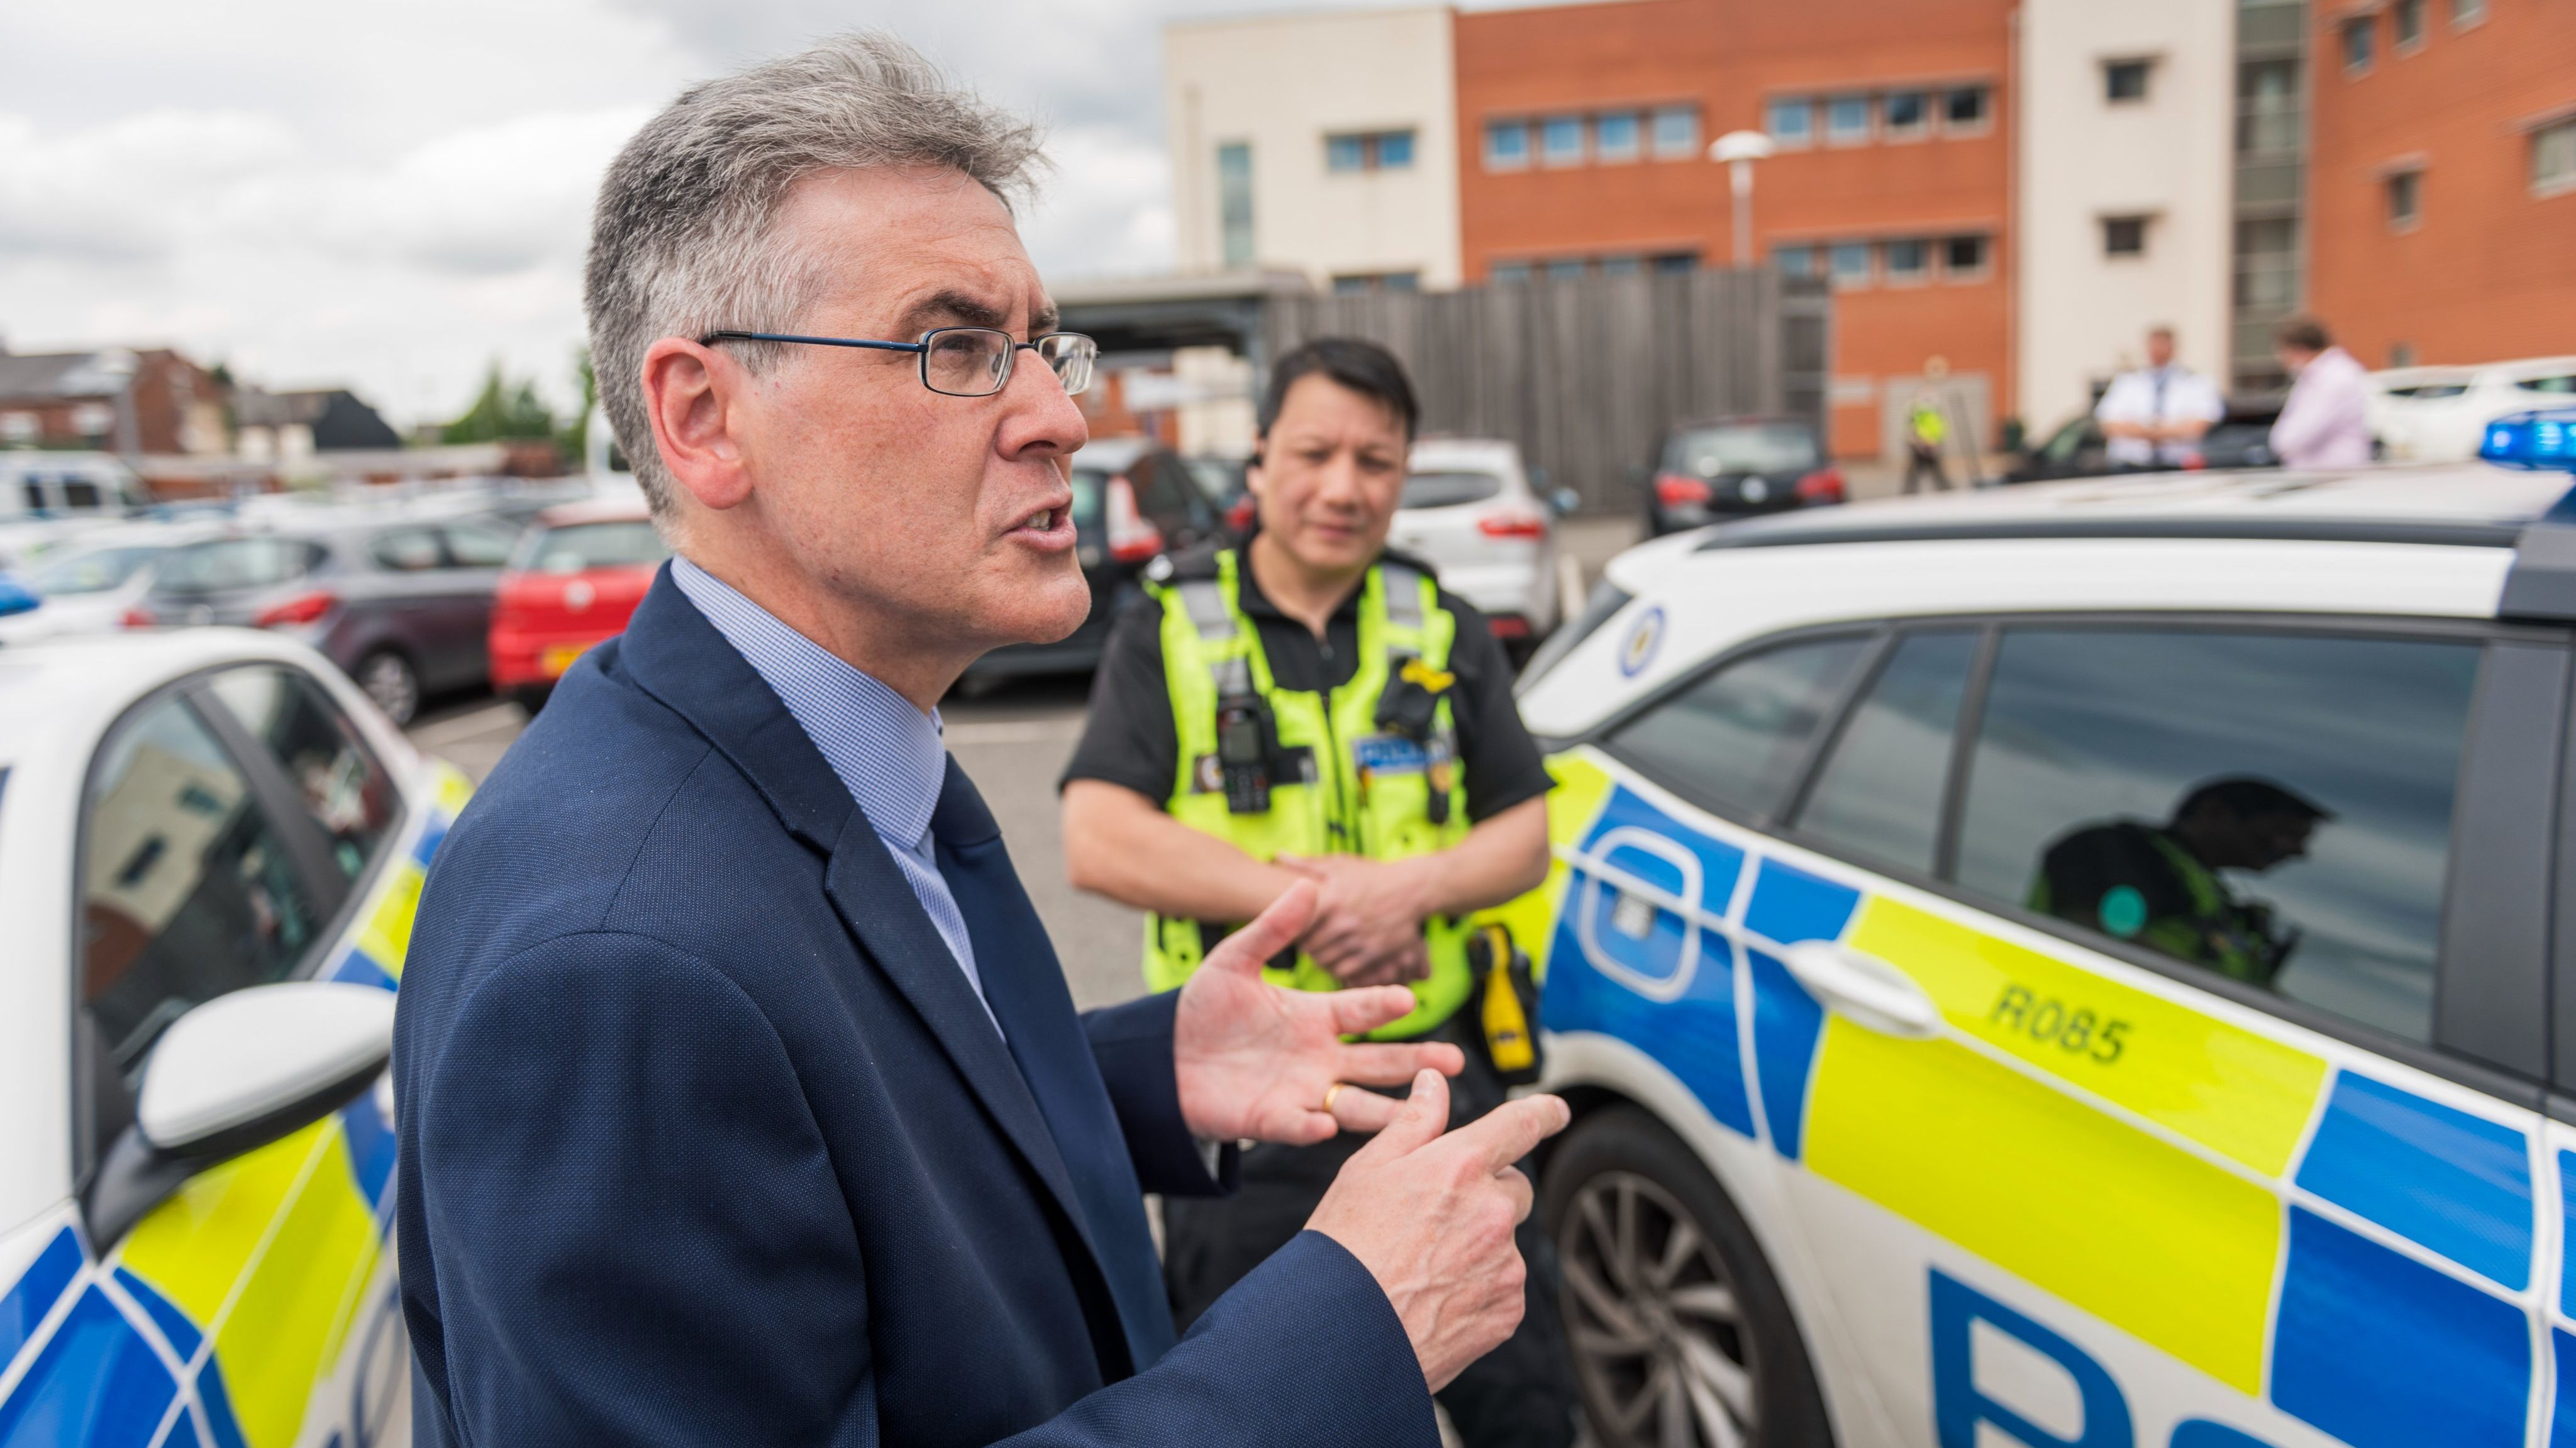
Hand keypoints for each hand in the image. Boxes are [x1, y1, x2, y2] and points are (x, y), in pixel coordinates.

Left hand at [1173, 881, 1463, 1143]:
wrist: (1166, 1057)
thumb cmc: (1206, 1008)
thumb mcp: (1235, 961)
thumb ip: (1272, 928)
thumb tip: (1306, 884)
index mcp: (1317, 1017)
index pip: (1362, 1011)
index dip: (1384, 1004)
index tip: (1409, 996)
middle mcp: (1320, 1057)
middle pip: (1379, 1062)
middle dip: (1416, 1063)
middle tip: (1453, 1064)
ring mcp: (1303, 1091)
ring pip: (1357, 1104)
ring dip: (1388, 1109)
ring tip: (1420, 1112)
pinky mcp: (1273, 1120)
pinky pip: (1300, 1125)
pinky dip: (1312, 1125)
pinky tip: (1326, 1122)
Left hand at [1278, 854, 1434, 985]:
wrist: (1413, 889)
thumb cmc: (1372, 874)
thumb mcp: (1340, 864)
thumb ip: (1306, 863)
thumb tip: (1277, 856)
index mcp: (1330, 899)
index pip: (1295, 923)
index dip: (1289, 927)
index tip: (1291, 924)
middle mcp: (1343, 922)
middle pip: (1307, 946)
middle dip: (1304, 944)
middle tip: (1306, 939)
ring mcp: (1359, 941)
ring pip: (1323, 961)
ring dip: (1319, 957)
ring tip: (1321, 947)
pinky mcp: (1373, 956)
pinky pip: (1344, 971)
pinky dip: (1336, 967)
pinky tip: (1337, 956)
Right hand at [1307, 1070, 1571, 1390]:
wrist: (1340, 1337)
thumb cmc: (1344, 1249)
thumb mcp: (1366, 1170)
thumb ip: (1413, 1122)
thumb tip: (1435, 1083)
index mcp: (1460, 1167)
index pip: (1519, 1125)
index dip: (1542, 1113)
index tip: (1555, 1111)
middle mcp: (1493, 1212)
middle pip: (1514, 1189)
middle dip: (1487, 1194)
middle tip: (1435, 1218)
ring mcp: (1505, 1265)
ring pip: (1505, 1241)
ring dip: (1480, 1245)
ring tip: (1423, 1268)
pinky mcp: (1508, 1310)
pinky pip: (1504, 1286)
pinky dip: (1479, 1288)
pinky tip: (1435, 1297)